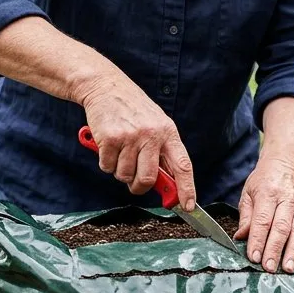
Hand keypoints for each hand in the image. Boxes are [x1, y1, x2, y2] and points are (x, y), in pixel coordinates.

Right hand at [77, 71, 196, 208]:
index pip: (183, 166)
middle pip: (148, 179)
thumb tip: (168, 185)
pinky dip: (105, 162)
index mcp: (168, 133)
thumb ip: (162, 153)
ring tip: (120, 151)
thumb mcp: (156, 125)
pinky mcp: (110, 138)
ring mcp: (130, 137)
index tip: (188, 206)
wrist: (106, 87)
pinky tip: (108, 146)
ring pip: (124, 176)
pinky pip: (107, 167)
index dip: (187, 189)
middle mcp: (151, 135)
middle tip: (133, 181)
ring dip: (119, 171)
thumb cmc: (133, 110)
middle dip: (138, 186)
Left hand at [235, 156, 293, 273]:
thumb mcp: (248, 194)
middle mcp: (287, 200)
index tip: (253, 257)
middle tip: (269, 268)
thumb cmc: (262, 183)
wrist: (284, 166)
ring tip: (289, 269)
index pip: (263, 220)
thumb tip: (240, 238)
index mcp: (268, 193)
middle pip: (281, 228)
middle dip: (275, 249)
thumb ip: (246, 218)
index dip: (258, 240)